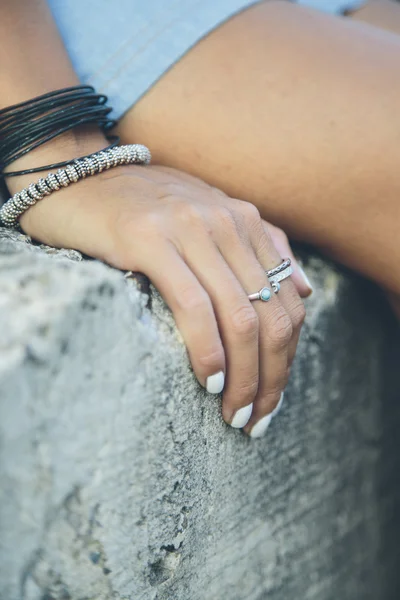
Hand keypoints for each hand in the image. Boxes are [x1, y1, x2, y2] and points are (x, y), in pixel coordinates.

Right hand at [13, 163, 309, 435]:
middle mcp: (226, 222)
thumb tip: (304, 290)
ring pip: (239, 315)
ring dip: (243, 376)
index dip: (287, 359)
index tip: (271, 400)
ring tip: (233, 413)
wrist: (76, 174)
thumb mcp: (208, 220)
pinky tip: (207, 379)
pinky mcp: (149, 239)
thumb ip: (260, 247)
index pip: (288, 303)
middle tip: (254, 419)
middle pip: (271, 316)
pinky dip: (207, 350)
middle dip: (270, 378)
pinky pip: (193, 305)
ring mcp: (189, 228)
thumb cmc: (140, 209)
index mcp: (244, 221)